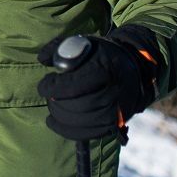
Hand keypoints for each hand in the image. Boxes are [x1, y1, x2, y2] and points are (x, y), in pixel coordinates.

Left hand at [36, 25, 160, 140]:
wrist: (134, 68)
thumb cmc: (102, 54)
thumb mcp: (83, 42)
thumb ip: (60, 48)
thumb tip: (42, 59)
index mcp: (104, 70)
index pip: (73, 85)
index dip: (53, 87)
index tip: (43, 85)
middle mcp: (112, 93)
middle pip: (77, 105)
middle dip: (56, 103)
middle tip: (48, 96)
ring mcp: (115, 111)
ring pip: (81, 121)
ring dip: (60, 115)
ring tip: (52, 106)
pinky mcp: (114, 124)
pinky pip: (87, 134)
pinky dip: (67, 130)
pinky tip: (54, 122)